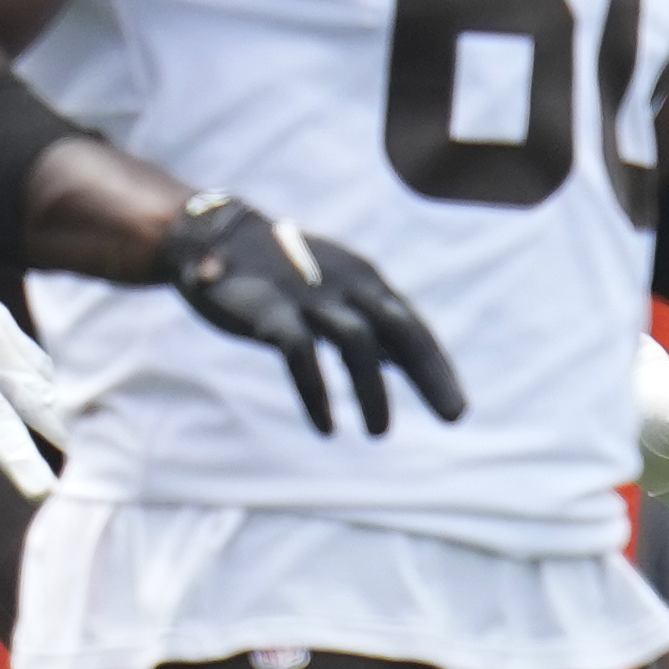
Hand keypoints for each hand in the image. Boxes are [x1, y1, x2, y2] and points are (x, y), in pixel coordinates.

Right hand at [157, 193, 463, 437]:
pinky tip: (327, 426)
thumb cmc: (283, 271)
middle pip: (403, 329)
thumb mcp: (336, 291)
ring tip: (378, 433)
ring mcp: (308, 296)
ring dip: (373, 392)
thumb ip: (369, 322)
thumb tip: (403, 361)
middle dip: (431, 376)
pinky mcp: (269, 311)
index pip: (413, 326)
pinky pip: (301, 355)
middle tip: (455, 418)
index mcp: (366, 281)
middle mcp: (347, 285)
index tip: (455, 408)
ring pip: (357, 344)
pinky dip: (317, 393)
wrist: (213, 235)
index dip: (438, 367)